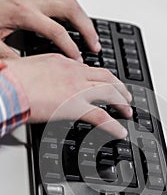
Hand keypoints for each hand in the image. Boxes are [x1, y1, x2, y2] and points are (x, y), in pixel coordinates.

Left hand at [0, 0, 99, 59]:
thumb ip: (13, 58)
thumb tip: (31, 72)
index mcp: (23, 12)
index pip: (56, 31)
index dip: (70, 48)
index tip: (77, 62)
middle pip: (71, 10)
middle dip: (87, 29)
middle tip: (95, 47)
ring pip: (71, 3)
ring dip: (85, 20)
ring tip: (92, 38)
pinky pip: (64, 2)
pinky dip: (75, 15)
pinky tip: (78, 26)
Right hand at [5, 54, 131, 137]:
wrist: (9, 86)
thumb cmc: (13, 80)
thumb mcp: (31, 70)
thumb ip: (44, 76)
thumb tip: (44, 86)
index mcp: (62, 62)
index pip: (89, 69)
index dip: (102, 77)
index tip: (106, 83)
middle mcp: (74, 72)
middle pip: (106, 77)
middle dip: (119, 87)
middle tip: (126, 96)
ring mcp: (77, 88)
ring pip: (109, 92)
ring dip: (122, 102)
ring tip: (128, 111)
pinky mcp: (76, 106)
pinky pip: (102, 116)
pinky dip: (114, 125)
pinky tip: (120, 131)